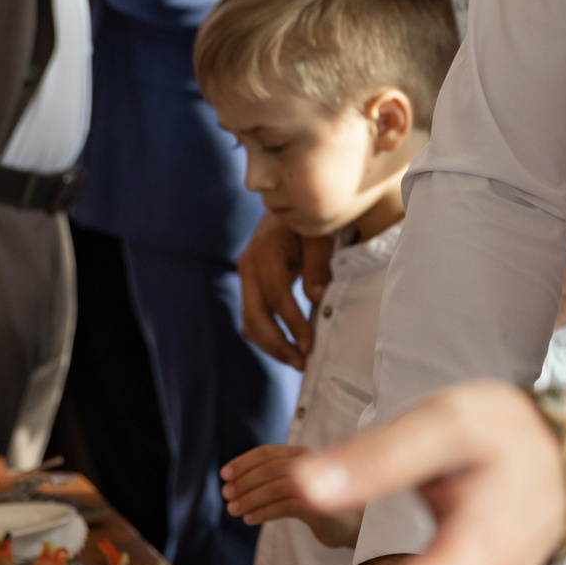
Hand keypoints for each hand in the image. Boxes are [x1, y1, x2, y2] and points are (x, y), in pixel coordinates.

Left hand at [220, 443, 356, 546]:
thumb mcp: (295, 484)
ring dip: (250, 499)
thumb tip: (234, 483)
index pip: (267, 452)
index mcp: (302, 454)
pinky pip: (284, 506)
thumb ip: (273, 477)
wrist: (350, 523)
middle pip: (269, 468)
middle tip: (226, 495)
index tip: (224, 475)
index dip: (243, 462)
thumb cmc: (316, 502)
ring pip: (276, 486)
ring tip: (234, 510)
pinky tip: (250, 519)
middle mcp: (311, 464)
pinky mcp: (319, 506)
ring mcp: (317, 484)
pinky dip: (263, 512)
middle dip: (243, 482)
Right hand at [238, 214, 327, 369]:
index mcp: (266, 250)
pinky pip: (252, 316)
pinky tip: (287, 346)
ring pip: (249, 320)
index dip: (293, 323)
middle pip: (255, 315)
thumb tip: (318, 298)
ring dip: (271, 344)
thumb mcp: (319, 235)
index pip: (277, 296)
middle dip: (277, 344)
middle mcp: (249, 263)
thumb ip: (319, 264)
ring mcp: (246, 274)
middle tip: (302, 362)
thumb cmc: (310, 220)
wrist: (291, 203)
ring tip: (297, 360)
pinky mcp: (250, 283)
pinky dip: (266, 335)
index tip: (310, 344)